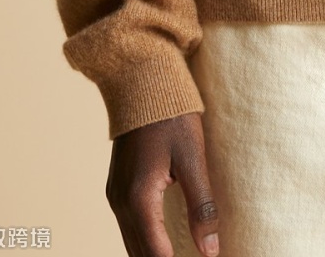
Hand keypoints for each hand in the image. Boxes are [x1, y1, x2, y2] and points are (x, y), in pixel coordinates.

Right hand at [106, 112, 220, 256]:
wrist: (143, 86)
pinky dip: (145, 240)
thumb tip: (209, 249)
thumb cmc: (172, 118)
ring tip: (178, 254)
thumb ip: (201, 206)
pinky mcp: (117, 188)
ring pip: (132, 243)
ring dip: (153, 254)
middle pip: (140, 254)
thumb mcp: (193, 160)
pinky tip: (163, 243)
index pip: (156, 254)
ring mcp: (115, 195)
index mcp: (139, 199)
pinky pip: (129, 227)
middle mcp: (120, 203)